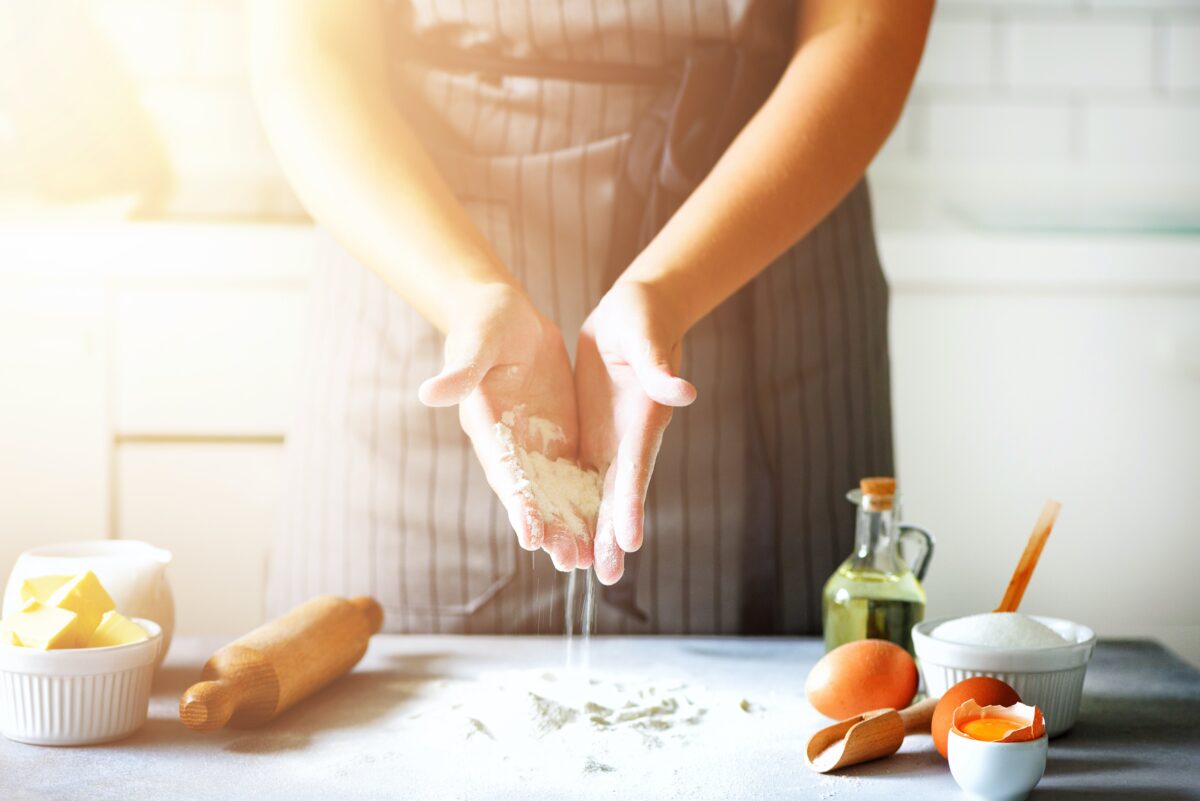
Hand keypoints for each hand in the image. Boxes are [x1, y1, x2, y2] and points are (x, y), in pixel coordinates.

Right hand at [419, 283, 590, 569]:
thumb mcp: (475, 344)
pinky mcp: (557, 436)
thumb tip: (430, 392)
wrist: (505, 316)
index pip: (504, 474)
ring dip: (568, 524)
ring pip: (553, 493)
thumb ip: (460, 371)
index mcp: (488, 428)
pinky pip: (572, 473)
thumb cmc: (484, 324)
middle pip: (532, 496)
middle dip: (550, 529)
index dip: (518, 505)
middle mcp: (511, 446)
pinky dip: (584, 500)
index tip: (532, 536)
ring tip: (585, 560)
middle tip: (570, 561)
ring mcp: (535, 444)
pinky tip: (602, 526)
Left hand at [576, 280, 696, 584]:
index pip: (636, 468)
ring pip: (600, 493)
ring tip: (586, 569)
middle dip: (612, 535)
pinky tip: (565, 530)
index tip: (630, 541)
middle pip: (620, 494)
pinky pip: (582, 476)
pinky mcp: (594, 435)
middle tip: (605, 577)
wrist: (633, 313)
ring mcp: (611, 441)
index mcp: (642, 420)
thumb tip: (684, 392)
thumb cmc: (643, 318)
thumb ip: (659, 367)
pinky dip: (576, 504)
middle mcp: (629, 439)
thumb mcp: (646, 337)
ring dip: (595, 530)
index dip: (632, 504)